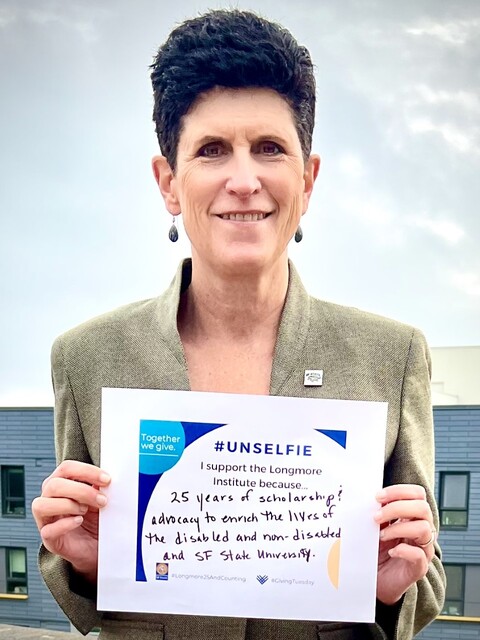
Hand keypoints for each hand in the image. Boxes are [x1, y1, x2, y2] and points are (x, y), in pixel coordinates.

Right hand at [32, 460, 110, 583]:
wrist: (97, 548)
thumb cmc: (96, 519)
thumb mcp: (100, 499)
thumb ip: (100, 487)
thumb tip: (107, 478)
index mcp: (61, 484)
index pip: (66, 468)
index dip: (86, 471)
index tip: (106, 479)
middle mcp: (49, 499)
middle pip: (53, 484)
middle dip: (80, 490)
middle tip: (101, 499)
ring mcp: (46, 520)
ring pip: (41, 505)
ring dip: (68, 505)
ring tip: (85, 511)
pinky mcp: (49, 539)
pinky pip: (48, 530)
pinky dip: (65, 524)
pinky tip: (79, 521)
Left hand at [374, 484, 435, 604]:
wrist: (376, 580)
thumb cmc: (377, 551)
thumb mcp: (376, 527)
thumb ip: (379, 512)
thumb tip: (372, 498)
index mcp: (412, 516)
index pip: (417, 494)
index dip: (399, 491)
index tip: (378, 496)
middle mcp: (421, 530)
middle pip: (423, 508)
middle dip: (397, 508)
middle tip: (376, 516)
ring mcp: (423, 549)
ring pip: (424, 529)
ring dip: (398, 528)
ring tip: (381, 536)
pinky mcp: (419, 567)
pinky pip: (419, 555)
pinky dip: (404, 550)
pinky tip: (391, 552)